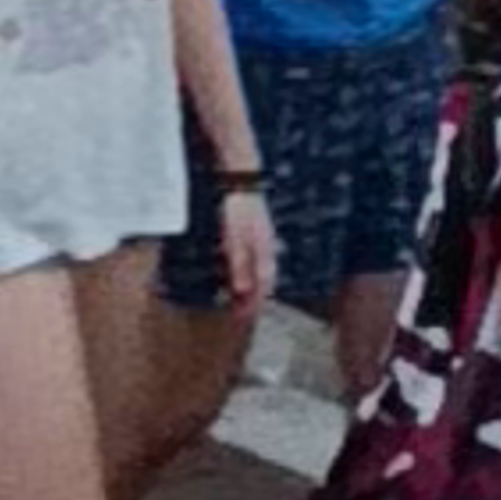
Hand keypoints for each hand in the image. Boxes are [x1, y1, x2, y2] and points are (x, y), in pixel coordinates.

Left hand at [215, 178, 280, 318]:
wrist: (242, 179)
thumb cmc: (239, 208)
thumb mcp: (236, 237)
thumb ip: (240, 263)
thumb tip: (243, 290)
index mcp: (265, 252)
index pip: (264, 288)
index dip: (254, 305)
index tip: (244, 319)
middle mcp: (267, 250)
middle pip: (262, 282)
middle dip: (251, 300)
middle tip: (239, 314)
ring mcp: (262, 242)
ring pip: (257, 272)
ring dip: (247, 288)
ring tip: (236, 299)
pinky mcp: (254, 235)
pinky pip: (251, 260)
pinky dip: (244, 272)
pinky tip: (234, 273)